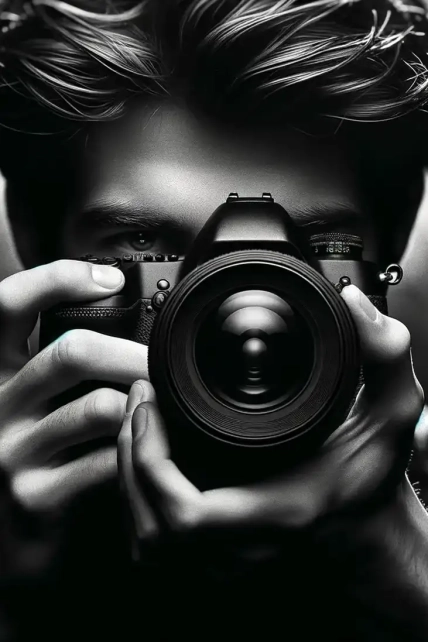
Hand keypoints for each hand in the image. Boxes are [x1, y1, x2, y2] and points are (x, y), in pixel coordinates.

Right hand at [0, 260, 147, 579]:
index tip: (110, 279)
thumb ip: (65, 365)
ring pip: (98, 407)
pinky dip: (139, 451)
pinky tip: (150, 452)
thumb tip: (127, 321)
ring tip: (166, 410)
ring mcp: (10, 453)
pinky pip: (106, 459)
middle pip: (70, 354)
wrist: (13, 542)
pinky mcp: (33, 497)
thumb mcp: (40, 401)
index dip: (57, 279)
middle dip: (132, 355)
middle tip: (164, 366)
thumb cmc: (43, 456)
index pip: (8, 303)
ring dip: (145, 405)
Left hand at [118, 284, 423, 572]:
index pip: (184, 516)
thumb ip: (386, 355)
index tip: (149, 405)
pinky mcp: (218, 558)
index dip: (148, 462)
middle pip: (150, 529)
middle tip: (137, 401)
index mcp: (278, 514)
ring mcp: (228, 560)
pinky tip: (149, 458)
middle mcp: (246, 549)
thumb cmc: (373, 479)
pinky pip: (158, 543)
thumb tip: (356, 305)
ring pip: (148, 541)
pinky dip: (143, 498)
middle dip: (129, 458)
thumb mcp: (392, 412)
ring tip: (137, 423)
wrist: (369, 530)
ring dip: (130, 479)